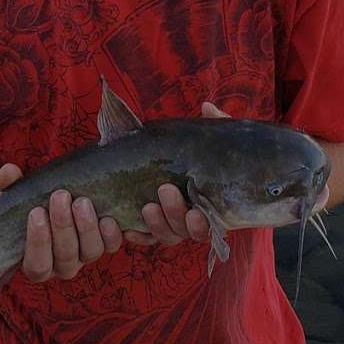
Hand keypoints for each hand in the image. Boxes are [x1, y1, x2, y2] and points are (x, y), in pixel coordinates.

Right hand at [0, 164, 123, 282]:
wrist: (51, 199)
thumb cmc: (26, 203)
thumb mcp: (13, 195)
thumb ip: (8, 185)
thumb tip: (9, 172)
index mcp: (35, 261)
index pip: (37, 265)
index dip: (38, 242)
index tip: (36, 212)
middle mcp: (61, 265)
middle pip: (65, 257)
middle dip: (63, 226)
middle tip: (60, 196)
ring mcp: (84, 255)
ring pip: (90, 252)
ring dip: (87, 227)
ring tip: (82, 202)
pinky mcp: (104, 243)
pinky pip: (112, 245)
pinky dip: (112, 233)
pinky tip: (109, 217)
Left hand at [123, 101, 226, 248]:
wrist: (175, 162)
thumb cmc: (202, 149)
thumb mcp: (210, 135)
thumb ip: (215, 124)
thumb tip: (207, 107)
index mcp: (209, 202)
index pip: (208, 224)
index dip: (200, 223)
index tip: (194, 210)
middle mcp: (191, 217)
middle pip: (183, 230)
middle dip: (174, 213)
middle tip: (165, 190)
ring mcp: (171, 221)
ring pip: (166, 234)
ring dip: (157, 224)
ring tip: (147, 207)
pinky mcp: (150, 223)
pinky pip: (145, 237)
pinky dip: (138, 235)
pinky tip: (127, 229)